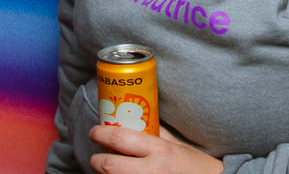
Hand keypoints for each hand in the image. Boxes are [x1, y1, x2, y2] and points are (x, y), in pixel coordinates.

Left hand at [88, 123, 223, 173]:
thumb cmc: (193, 166)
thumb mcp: (176, 145)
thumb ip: (155, 133)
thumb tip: (134, 118)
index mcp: (159, 150)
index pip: (120, 138)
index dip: (100, 134)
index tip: (95, 132)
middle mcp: (151, 170)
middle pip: (109, 165)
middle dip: (96, 160)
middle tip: (96, 156)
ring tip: (108, 168)